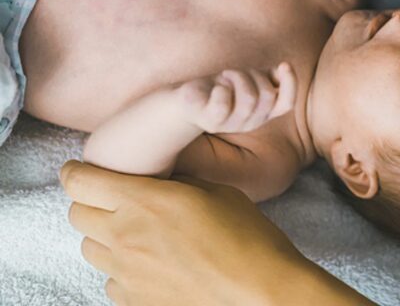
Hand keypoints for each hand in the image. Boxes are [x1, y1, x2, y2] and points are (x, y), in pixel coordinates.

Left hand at [60, 162, 369, 305]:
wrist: (260, 289)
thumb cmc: (247, 236)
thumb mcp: (216, 191)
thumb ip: (176, 185)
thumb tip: (160, 185)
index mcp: (144, 200)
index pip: (80, 181)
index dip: (75, 171)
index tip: (79, 170)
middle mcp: (125, 235)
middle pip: (77, 214)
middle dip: (91, 203)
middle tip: (115, 202)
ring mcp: (125, 273)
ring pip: (90, 249)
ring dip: (106, 238)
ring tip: (139, 236)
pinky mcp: (133, 301)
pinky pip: (111, 280)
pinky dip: (124, 271)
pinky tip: (154, 267)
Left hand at [182, 63, 296, 133]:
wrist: (186, 100)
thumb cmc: (220, 87)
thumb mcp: (247, 80)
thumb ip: (268, 76)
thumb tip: (284, 67)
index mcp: (262, 113)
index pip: (286, 104)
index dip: (290, 85)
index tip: (284, 64)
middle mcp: (250, 122)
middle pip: (266, 95)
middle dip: (252, 74)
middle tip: (234, 72)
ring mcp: (231, 125)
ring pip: (250, 98)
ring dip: (237, 77)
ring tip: (224, 77)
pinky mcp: (212, 122)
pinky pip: (224, 103)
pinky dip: (221, 88)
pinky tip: (215, 87)